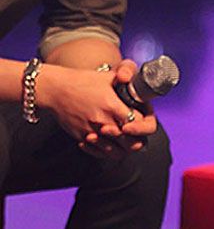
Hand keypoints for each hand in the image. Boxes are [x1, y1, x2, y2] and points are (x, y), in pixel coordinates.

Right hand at [35, 59, 156, 157]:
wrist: (54, 89)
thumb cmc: (82, 81)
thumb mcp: (108, 76)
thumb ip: (127, 79)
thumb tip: (138, 83)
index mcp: (112, 105)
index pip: (138, 123)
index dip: (143, 124)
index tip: (141, 119)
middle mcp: (102, 121)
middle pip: (130, 142)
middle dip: (137, 138)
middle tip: (135, 131)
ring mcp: (91, 131)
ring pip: (115, 152)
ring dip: (122, 146)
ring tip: (124, 138)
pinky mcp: (81, 137)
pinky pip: (98, 152)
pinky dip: (106, 150)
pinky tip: (108, 141)